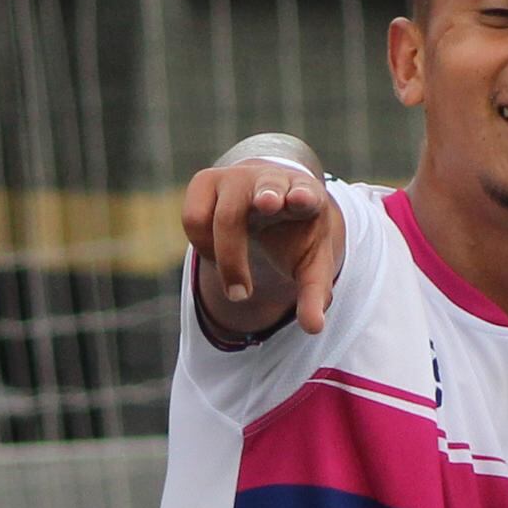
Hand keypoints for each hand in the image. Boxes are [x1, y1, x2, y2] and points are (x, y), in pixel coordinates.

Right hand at [180, 152, 345, 334]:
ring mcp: (236, 178)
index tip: (301, 200)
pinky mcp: (206, 181)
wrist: (268, 208)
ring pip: (224, 217)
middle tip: (269, 205)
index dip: (302, 196)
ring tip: (239, 290)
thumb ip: (314, 295)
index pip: (305, 192)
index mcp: (305, 197)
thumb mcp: (310, 265)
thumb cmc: (294, 237)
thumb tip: (314, 329)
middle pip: (266, 193)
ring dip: (227, 258)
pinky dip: (203, 246)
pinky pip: (194, 218)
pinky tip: (217, 252)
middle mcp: (270, 181)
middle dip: (266, 196)